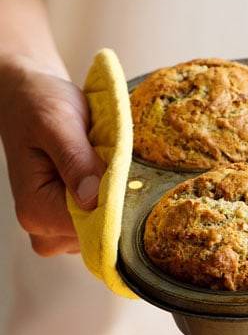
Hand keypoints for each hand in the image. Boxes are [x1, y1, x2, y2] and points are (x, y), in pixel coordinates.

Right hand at [0, 56, 105, 255]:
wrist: (28, 100)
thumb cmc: (39, 107)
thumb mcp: (57, 124)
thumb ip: (75, 160)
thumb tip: (94, 199)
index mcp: (35, 210)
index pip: (92, 229)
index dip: (119, 206)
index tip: (132, 177)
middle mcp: (43, 229)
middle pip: (101, 233)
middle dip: (119, 201)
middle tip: (118, 161)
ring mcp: (57, 228)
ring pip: (105, 228)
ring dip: (117, 197)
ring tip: (108, 162)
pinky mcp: (71, 220)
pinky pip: (103, 220)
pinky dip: (113, 197)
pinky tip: (106, 172)